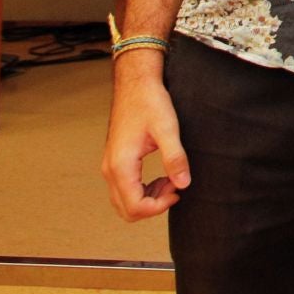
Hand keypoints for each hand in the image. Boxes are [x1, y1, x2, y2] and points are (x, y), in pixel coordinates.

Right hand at [101, 56, 190, 220]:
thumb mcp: (168, 128)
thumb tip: (183, 184)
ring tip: (171, 180)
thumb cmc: (150, 102)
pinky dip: (143, 190)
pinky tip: (162, 176)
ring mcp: (110, 166)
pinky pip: (124, 188)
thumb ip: (175, 158)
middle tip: (176, 187)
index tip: (178, 192)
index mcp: (121, 165)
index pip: (134, 206)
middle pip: (125, 209)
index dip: (158, 207)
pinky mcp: (115, 161)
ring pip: (123, 201)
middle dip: (152, 206)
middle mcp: (110, 170)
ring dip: (148, 199)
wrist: (135, 84)